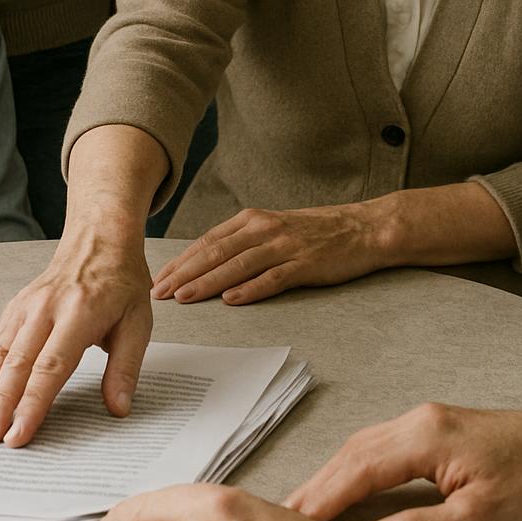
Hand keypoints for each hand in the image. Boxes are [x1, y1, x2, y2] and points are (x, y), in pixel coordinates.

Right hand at [0, 226, 152, 446]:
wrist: (98, 241)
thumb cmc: (120, 285)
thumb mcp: (138, 323)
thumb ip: (126, 367)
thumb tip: (118, 409)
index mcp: (79, 312)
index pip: (51, 365)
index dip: (32, 403)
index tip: (19, 434)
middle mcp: (45, 308)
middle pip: (17, 363)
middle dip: (0, 404)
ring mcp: (25, 307)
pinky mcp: (13, 309)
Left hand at [150, 204, 379, 304]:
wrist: (362, 228)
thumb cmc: (314, 233)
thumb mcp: (272, 229)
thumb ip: (242, 243)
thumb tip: (206, 264)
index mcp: (252, 220)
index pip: (207, 242)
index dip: (182, 261)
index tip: (159, 278)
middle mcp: (264, 229)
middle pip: (216, 252)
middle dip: (185, 273)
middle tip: (160, 292)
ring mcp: (284, 246)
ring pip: (238, 265)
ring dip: (208, 282)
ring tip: (185, 297)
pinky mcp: (304, 264)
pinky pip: (273, 278)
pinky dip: (250, 288)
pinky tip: (232, 299)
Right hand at [285, 400, 521, 520]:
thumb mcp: (482, 516)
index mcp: (426, 436)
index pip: (360, 467)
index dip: (325, 495)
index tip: (294, 519)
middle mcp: (420, 420)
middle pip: (353, 450)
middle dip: (318, 483)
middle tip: (284, 514)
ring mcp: (427, 420)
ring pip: (365, 444)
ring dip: (333, 473)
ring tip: (305, 504)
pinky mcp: (436, 427)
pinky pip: (382, 443)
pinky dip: (356, 464)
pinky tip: (347, 483)